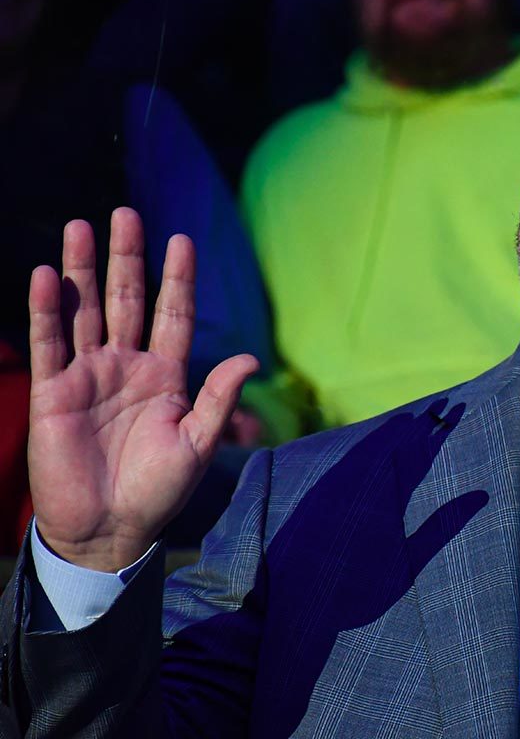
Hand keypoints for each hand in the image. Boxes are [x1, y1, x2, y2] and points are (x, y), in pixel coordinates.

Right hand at [27, 208, 257, 571]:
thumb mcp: (198, 443)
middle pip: (127, 300)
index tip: (182, 239)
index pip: (174, 314)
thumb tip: (250, 357)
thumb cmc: (159, 490)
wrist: (109, 529)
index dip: (177, 278)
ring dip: (81, 270)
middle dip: (127, 258)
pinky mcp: (53, 393)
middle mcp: (127, 366)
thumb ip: (219, 398)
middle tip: (126, 213)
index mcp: (167, 376)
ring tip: (80, 227)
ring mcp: (89, 376)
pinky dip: (47, 311)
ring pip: (85, 311)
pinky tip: (46, 276)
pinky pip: (49, 344)